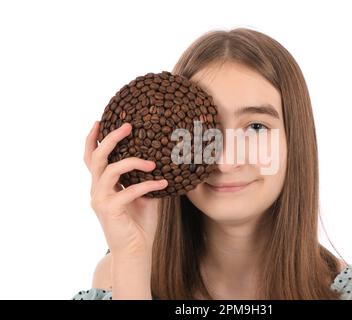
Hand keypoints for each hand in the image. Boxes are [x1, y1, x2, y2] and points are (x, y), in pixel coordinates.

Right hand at [84, 121, 166, 258]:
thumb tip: (161, 160)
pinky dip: (147, 185)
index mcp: (102, 185)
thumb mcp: (142, 196)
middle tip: (127, 126)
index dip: (92, 139)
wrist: (135, 251)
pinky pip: (128, 191)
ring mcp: (101, 200)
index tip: (100, 121)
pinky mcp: (110, 210)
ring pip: (110, 170)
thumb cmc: (139, 223)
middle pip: (96, 157)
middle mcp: (97, 190)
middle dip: (110, 138)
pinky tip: (164, 183)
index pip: (91, 158)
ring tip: (153, 162)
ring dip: (133, 162)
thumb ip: (143, 178)